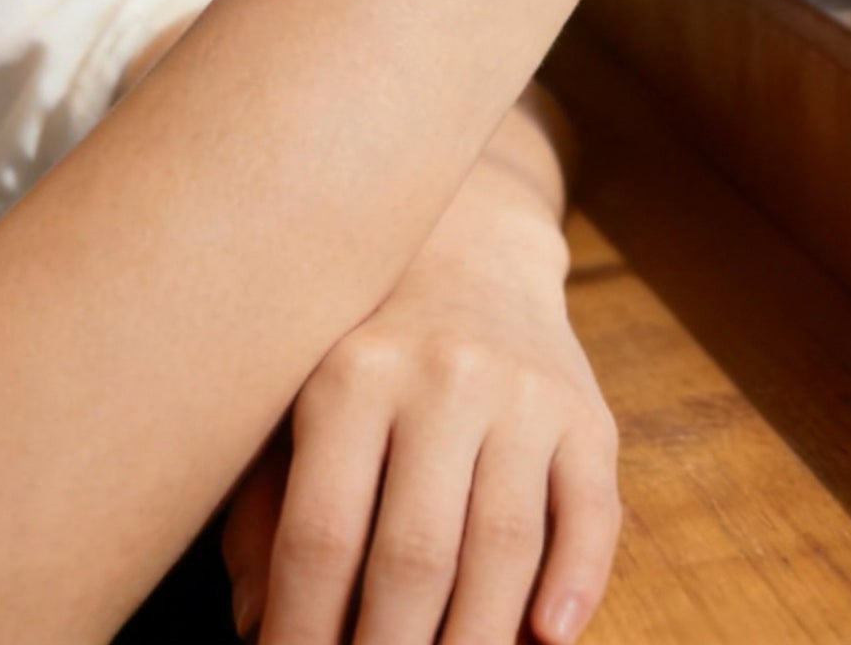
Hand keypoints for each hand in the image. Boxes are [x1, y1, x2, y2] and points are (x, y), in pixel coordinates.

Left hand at [220, 205, 619, 644]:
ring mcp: (524, 393)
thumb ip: (266, 514)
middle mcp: (443, 377)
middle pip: (415, 556)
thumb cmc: (361, 347)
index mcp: (351, 376)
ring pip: (504, 549)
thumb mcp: (293, 402)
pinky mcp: (586, 413)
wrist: (473, 243)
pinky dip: (576, 586)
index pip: (322, 536)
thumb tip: (258, 627)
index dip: (302, 632)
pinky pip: (592, 513)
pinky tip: (547, 639)